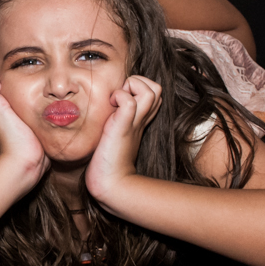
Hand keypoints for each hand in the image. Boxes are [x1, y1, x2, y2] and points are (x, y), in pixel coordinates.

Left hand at [0, 72, 47, 184]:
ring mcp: (1, 120)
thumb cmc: (12, 138)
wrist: (25, 163)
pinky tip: (25, 107)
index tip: (0, 85)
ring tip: (15, 96)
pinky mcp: (15, 126)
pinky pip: (11, 107)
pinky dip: (17, 102)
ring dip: (5, 91)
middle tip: (6, 86)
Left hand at [85, 75, 161, 205]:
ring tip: (116, 100)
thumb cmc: (109, 160)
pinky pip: (129, 101)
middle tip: (120, 96)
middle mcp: (142, 119)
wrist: (111, 182)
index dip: (139, 88)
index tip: (121, 99)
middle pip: (157, 88)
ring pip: (150, 90)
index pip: (154, 93)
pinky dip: (119, 97)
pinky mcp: (123, 126)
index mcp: (141, 120)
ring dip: (132, 87)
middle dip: (139, 82)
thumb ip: (116, 119)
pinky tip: (110, 108)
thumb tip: (107, 106)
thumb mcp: (116, 133)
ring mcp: (135, 123)